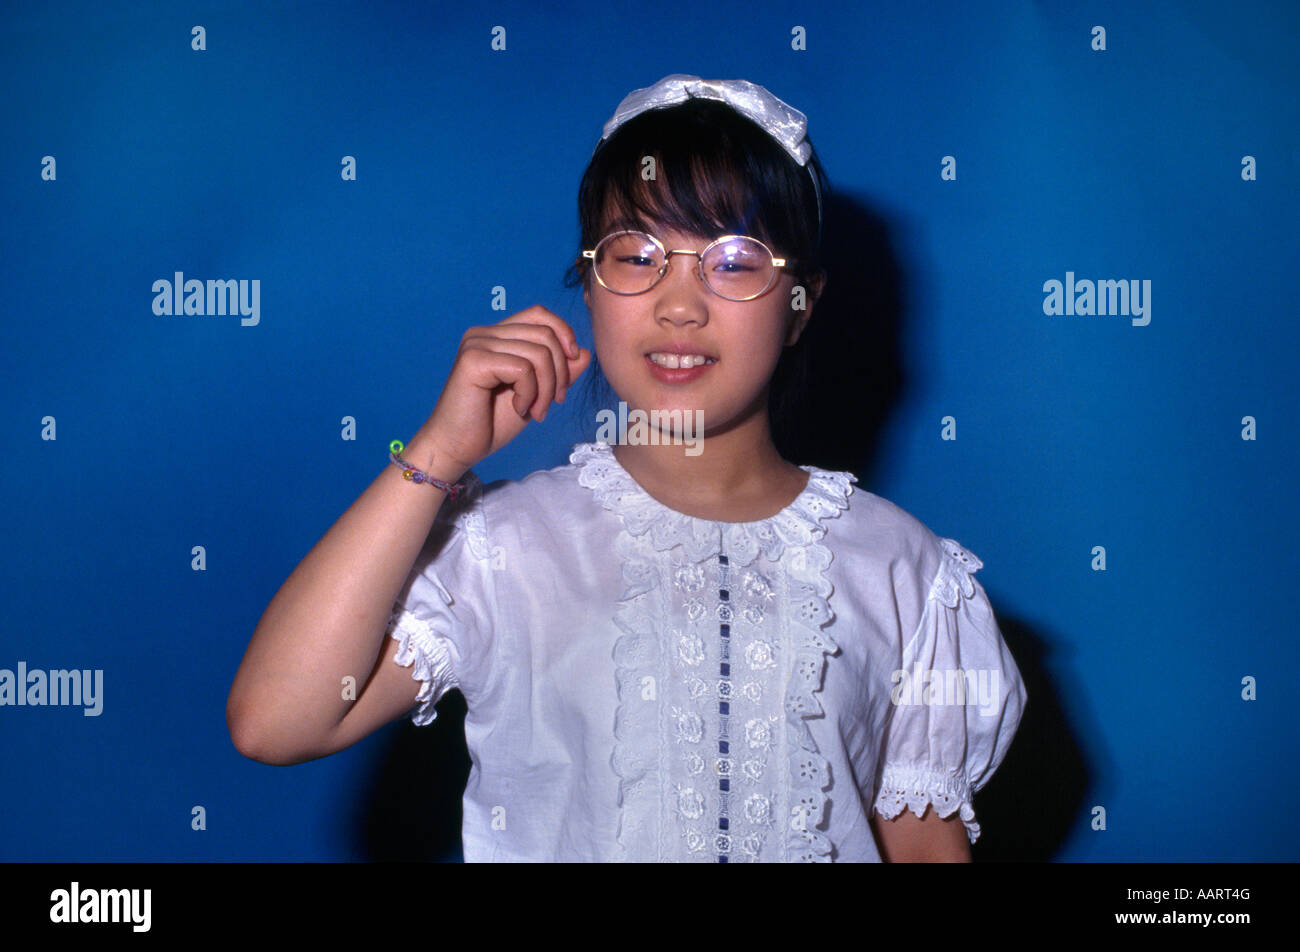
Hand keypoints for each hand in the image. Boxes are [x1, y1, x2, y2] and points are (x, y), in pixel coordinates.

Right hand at [417, 306, 591, 476]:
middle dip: (560, 372)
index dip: (564, 334)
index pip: (540, 315)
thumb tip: (583, 352)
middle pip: (545, 334)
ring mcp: (477, 344)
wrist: (459, 449)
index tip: (572, 364)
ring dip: (546, 389)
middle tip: (553, 402)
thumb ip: (558, 372)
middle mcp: (484, 333)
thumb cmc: (492, 423)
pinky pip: (522, 369)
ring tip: (536, 412)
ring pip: (538, 353)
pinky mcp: (473, 360)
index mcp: (497, 335)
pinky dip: (530, 393)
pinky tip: (519, 408)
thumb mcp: (536, 394)